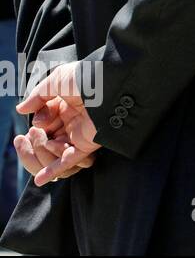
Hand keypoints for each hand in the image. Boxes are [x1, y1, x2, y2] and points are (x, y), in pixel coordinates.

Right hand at [16, 62, 100, 184]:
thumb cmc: (85, 77)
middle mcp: (73, 119)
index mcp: (66, 103)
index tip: (38, 121)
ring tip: (44, 140)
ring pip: (55, 150)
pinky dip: (54, 170)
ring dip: (44, 150)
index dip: (38, 122)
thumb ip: (38, 95)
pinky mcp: (88, 144)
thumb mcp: (57, 81)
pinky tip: (40, 179)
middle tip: (36, 133)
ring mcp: (80, 132)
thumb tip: (21, 109)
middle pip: (48, 136)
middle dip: (38, 138)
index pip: (44, 120)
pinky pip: (69, 160)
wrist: (110, 84)